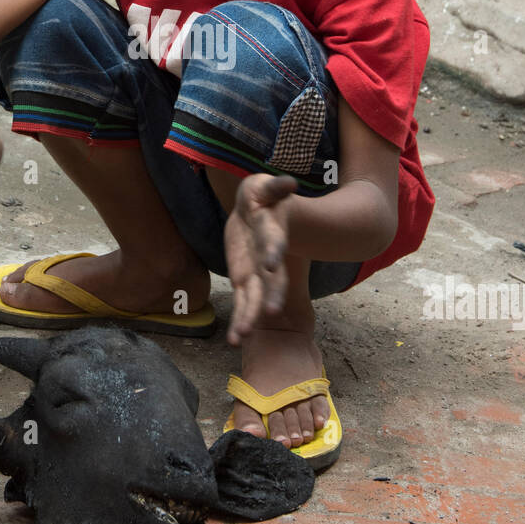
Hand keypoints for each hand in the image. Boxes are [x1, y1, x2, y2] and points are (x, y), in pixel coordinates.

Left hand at [223, 173, 297, 344]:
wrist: (261, 213)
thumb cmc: (263, 196)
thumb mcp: (265, 186)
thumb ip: (276, 187)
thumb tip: (289, 183)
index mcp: (272, 232)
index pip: (274, 242)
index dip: (273, 251)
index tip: (271, 263)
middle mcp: (268, 258)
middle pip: (272, 279)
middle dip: (271, 295)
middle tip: (272, 312)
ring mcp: (257, 273)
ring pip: (255, 298)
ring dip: (250, 316)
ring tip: (242, 336)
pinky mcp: (244, 280)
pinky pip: (242, 303)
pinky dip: (240, 320)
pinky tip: (234, 340)